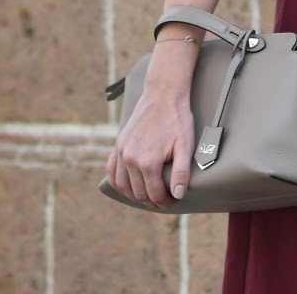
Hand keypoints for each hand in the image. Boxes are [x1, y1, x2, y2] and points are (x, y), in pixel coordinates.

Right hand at [105, 82, 194, 209]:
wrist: (163, 93)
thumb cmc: (177, 118)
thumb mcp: (185, 145)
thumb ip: (181, 172)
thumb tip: (177, 194)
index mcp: (147, 162)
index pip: (154, 194)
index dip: (165, 202)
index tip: (173, 202)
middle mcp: (130, 159)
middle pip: (139, 193)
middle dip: (152, 201)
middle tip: (163, 200)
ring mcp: (121, 151)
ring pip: (122, 186)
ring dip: (134, 195)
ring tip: (148, 196)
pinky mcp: (118, 144)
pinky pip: (111, 171)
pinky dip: (117, 183)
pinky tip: (126, 186)